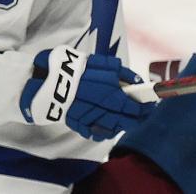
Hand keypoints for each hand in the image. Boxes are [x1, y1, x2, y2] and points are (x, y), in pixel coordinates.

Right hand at [20, 46, 154, 140]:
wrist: (45, 78)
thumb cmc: (75, 68)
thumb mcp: (101, 63)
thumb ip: (122, 73)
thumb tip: (139, 82)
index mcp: (108, 90)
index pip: (133, 104)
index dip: (145, 106)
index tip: (151, 105)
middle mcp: (99, 106)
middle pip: (125, 118)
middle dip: (136, 117)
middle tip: (143, 115)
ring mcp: (87, 116)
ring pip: (111, 127)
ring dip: (122, 125)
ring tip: (127, 121)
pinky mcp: (76, 122)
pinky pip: (94, 132)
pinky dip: (103, 132)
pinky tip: (108, 128)